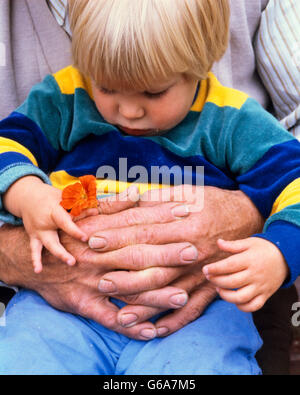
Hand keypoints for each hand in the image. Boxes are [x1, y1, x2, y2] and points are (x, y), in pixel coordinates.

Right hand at [0, 187, 196, 339]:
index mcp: (101, 232)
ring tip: (182, 296)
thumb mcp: (86, 217)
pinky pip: (108, 318)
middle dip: (165, 254)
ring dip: (155, 294)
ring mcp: (92, 282)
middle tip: (193, 253)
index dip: (161, 218)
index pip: (136, 223)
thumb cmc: (69, 237)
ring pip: (127, 289)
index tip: (187, 213)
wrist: (38, 261)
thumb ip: (113, 206)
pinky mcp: (84, 304)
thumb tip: (137, 193)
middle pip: (136, 255)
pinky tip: (150, 331)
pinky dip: (128, 326)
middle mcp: (99, 257)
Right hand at [4, 176, 87, 272]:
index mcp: (53, 212)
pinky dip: (35, 260)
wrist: (28, 197)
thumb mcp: (64, 197)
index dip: (74, 231)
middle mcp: (44, 224)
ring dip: (58, 255)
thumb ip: (79, 205)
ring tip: (68, 264)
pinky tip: (38, 271)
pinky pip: (34, 250)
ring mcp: (37, 232)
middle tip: (73, 262)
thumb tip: (96, 212)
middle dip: (63, 252)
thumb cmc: (51, 197)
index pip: (64, 223)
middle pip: (53, 240)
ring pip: (46, 246)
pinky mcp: (33, 237)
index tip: (85, 238)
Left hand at [89, 185, 263, 334]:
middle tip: (99, 278)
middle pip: (153, 264)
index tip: (94, 241)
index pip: (145, 232)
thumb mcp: (187, 192)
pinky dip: (175, 321)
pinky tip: (155, 330)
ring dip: (145, 304)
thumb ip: (158, 199)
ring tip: (121, 314)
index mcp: (185, 224)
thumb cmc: (213, 202)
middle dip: (124, 272)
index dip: (118, 236)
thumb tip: (128, 199)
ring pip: (169, 291)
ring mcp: (203, 271)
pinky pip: (193, 308)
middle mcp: (193, 251)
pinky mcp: (211, 285)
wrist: (249, 216)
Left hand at [203, 238, 288, 311]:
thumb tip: (218, 242)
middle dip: (216, 281)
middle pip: (232, 282)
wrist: (285, 257)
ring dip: (226, 296)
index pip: (229, 266)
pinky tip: (233, 299)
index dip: (215, 269)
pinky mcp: (265, 295)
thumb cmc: (263, 249)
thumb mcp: (249, 243)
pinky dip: (242, 306)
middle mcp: (255, 274)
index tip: (205, 269)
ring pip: (241, 297)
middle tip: (208, 277)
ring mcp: (260, 286)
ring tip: (218, 289)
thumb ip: (233, 245)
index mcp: (250, 260)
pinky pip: (253, 306)